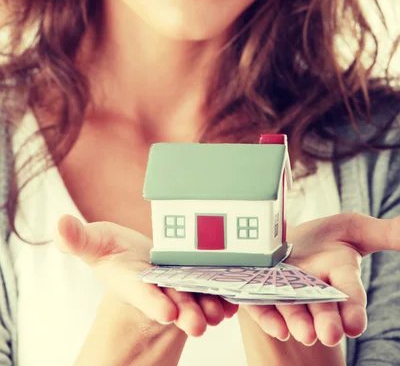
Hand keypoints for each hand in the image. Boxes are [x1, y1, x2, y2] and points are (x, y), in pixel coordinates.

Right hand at [54, 215, 237, 337]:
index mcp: (135, 282)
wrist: (143, 262)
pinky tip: (238, 299)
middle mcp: (161, 290)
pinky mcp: (202, 284)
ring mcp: (184, 289)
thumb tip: (59, 225)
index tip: (165, 311)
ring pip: (199, 301)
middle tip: (198, 323)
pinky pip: (218, 290)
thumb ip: (80, 239)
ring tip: (221, 312)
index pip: (143, 294)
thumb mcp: (97, 243)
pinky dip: (228, 297)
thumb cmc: (117, 253)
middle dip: (187, 313)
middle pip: (175, 303)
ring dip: (210, 309)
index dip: (152, 303)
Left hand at [243, 213, 399, 346]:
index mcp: (340, 275)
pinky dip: (270, 318)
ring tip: (305, 333)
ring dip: (299, 322)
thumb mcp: (355, 229)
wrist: (285, 239)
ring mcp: (288, 292)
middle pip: (323, 308)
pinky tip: (277, 328)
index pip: (350, 294)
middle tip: (330, 335)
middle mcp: (315, 289)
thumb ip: (386, 234)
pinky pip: (265, 307)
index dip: (353, 309)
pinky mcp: (262, 292)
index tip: (356, 324)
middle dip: (327, 322)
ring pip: (294, 310)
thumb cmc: (324, 238)